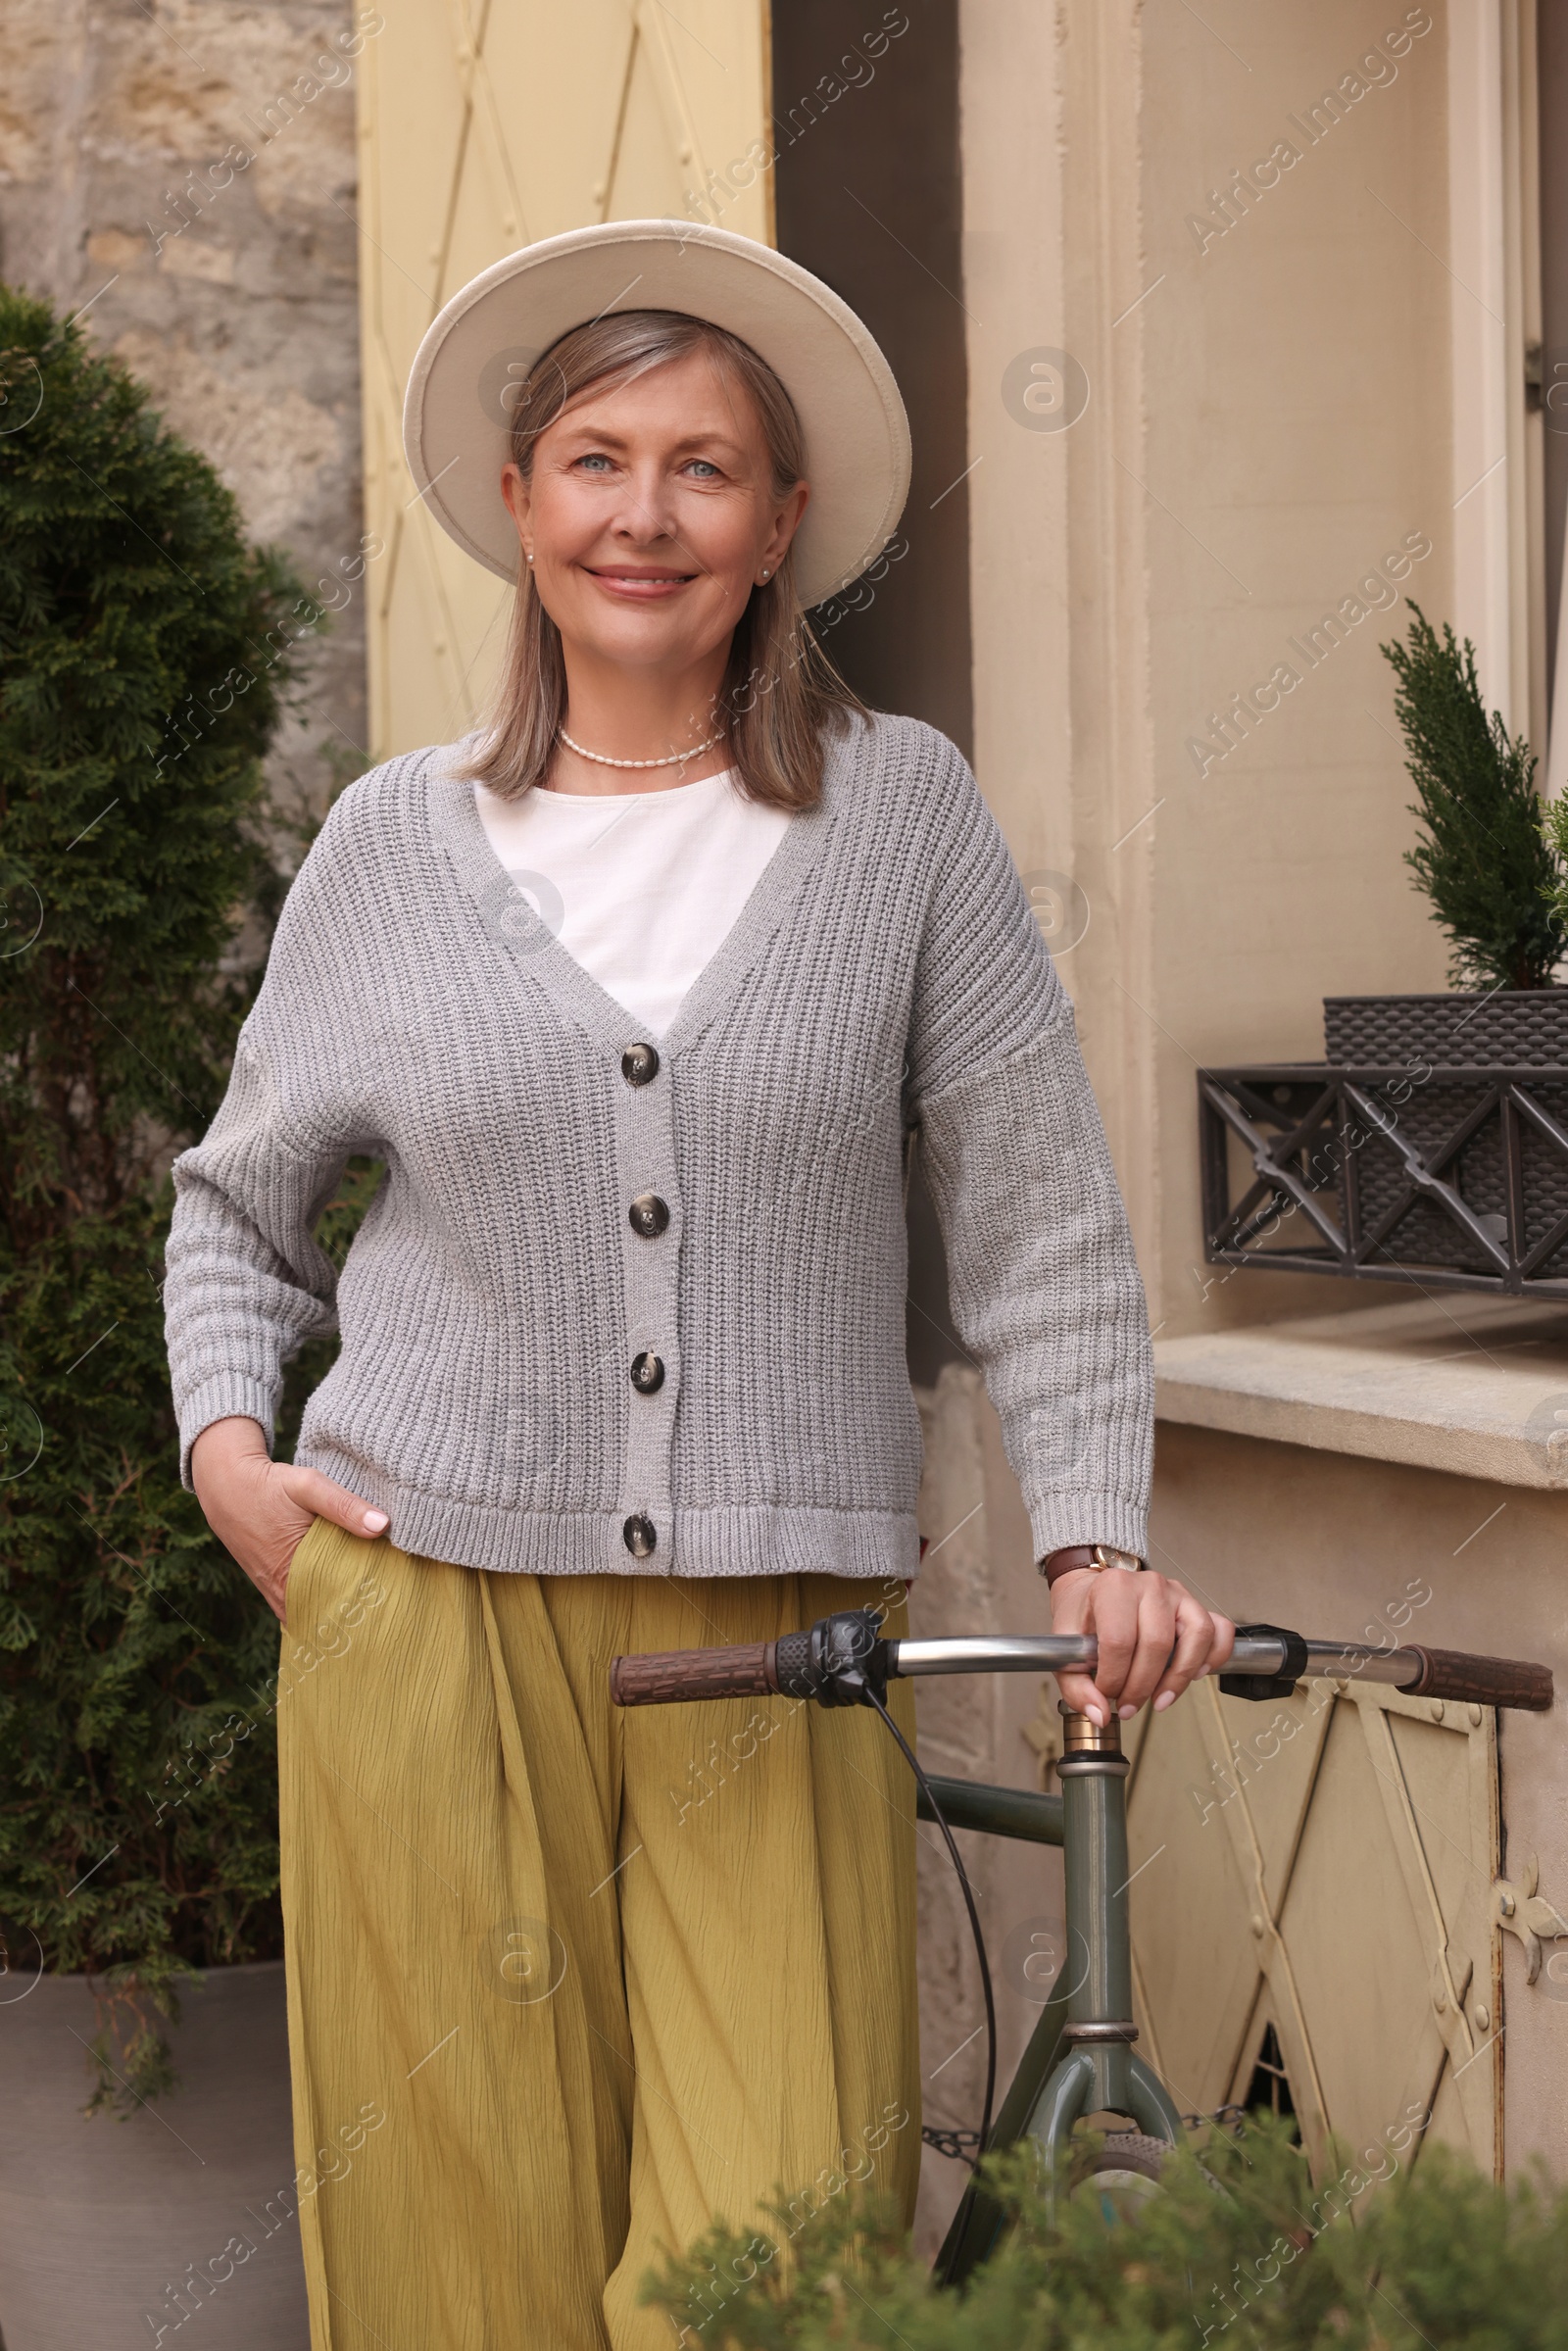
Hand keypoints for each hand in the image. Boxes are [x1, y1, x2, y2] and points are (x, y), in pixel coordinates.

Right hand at [191, 1415, 389, 1623]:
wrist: (225, 1485)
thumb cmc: (270, 1486)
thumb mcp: (309, 1486)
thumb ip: (345, 1506)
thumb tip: (383, 1526)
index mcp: (291, 1572)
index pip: (335, 1605)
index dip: (364, 1609)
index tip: (392, 1606)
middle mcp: (280, 1590)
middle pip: (324, 1615)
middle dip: (353, 1616)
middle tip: (388, 1612)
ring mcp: (272, 1591)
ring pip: (311, 1613)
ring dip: (336, 1612)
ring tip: (371, 1611)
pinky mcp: (269, 1585)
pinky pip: (297, 1606)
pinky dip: (318, 1605)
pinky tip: (342, 1600)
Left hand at [1048, 1565, 1233, 1726]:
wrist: (1094, 1590)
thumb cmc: (1084, 1614)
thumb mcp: (1065, 1645)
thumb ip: (1076, 1686)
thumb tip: (1100, 1714)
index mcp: (1113, 1588)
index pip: (1119, 1641)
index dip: (1114, 1678)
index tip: (1106, 1694)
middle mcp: (1149, 1585)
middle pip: (1157, 1644)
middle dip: (1142, 1687)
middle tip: (1128, 1706)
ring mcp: (1177, 1594)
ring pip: (1196, 1636)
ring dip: (1180, 1677)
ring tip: (1160, 1699)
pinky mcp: (1196, 1606)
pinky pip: (1220, 1631)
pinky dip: (1214, 1657)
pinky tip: (1194, 1674)